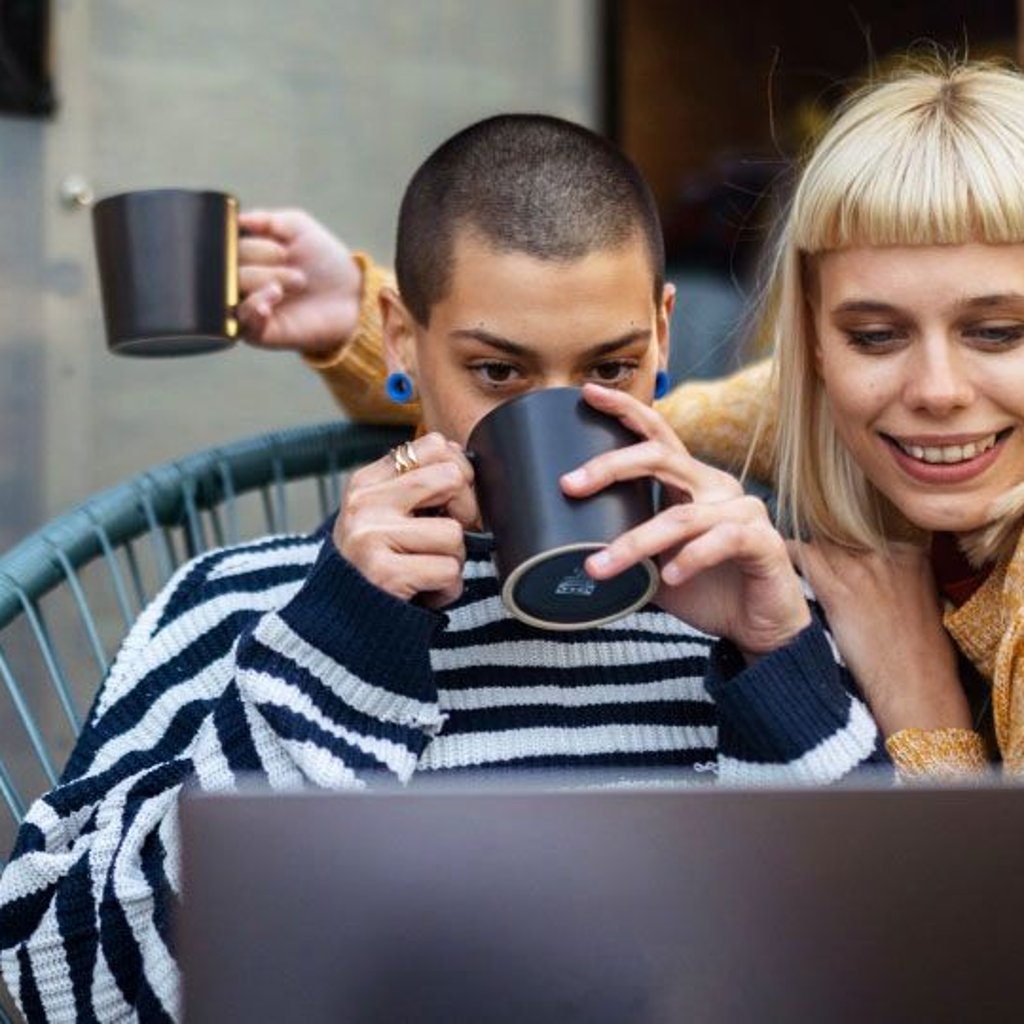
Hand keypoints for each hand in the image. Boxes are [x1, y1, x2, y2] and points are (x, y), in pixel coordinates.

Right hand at [237, 208, 362, 356]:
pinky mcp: (257, 333)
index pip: (224, 243)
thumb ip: (266, 219)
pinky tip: (274, 296)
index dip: (247, 239)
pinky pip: (242, 321)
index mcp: (243, 255)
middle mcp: (239, 281)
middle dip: (260, 256)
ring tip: (298, 280)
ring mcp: (246, 307)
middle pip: (226, 264)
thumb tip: (237, 219)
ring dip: (264, 278)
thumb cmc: (323, 260)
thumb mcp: (297, 228)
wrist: (350, 296)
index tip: (277, 242)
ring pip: (232, 289)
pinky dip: (254, 306)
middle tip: (290, 261)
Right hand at [335, 433, 478, 608]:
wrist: (341, 623)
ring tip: (426, 571)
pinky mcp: (384, 573)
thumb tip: (463, 462)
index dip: (459, 472)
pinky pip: (448, 571)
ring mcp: (371, 536)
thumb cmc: (377, 566)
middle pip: (452, 478)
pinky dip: (447, 589)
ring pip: (454, 532)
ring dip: (453, 560)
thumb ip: (417, 488)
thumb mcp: (385, 516)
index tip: (450, 501)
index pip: (435, 445)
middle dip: (466, 512)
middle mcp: (365, 503)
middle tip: (447, 538)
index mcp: (367, 482)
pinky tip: (424, 593)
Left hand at [563, 384, 810, 659]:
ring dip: (635, 543)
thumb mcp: (653, 566)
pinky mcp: (763, 541)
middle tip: (569, 485)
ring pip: (681, 516)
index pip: (657, 436)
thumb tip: (563, 552)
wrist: (758, 630)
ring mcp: (743, 512)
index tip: (587, 394)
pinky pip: (722, 540)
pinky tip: (670, 577)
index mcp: (690, 484)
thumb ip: (622, 550)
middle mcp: (716, 488)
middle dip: (611, 466)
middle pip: (661, 458)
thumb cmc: (705, 592)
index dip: (625, 411)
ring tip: (599, 568)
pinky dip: (691, 558)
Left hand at [789, 538, 970, 734]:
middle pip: (841, 537)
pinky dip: (789, 557)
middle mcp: (889, 554)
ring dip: (806, 557)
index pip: (864, 538)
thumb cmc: (918, 659)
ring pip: (820, 544)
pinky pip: (802, 555)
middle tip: (809, 569)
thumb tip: (873, 577)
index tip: (836, 566)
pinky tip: (780, 567)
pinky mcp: (840, 589)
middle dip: (825, 553)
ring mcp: (865, 569)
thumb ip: (897, 581)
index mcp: (913, 556)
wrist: (916, 689)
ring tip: (790, 569)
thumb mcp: (920, 606)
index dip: (844, 552)